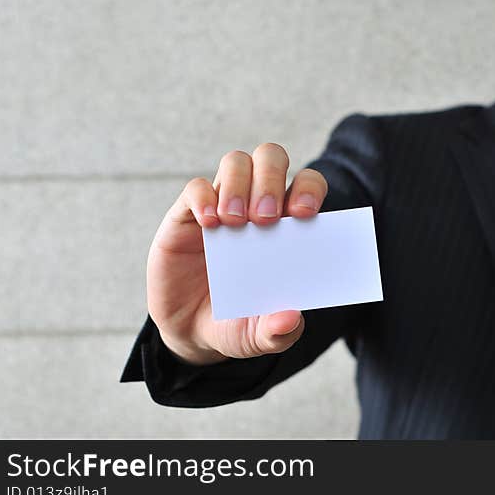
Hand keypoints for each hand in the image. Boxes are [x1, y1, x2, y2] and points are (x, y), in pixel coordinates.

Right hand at [146, 143, 327, 364]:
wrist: (192, 333)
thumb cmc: (237, 322)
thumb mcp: (259, 336)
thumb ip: (279, 332)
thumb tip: (291, 319)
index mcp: (288, 225)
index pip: (307, 185)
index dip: (308, 189)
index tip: (304, 214)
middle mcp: (257, 205)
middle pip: (271, 158)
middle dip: (272, 180)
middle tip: (266, 218)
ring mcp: (222, 205)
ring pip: (236, 162)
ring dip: (239, 184)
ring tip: (236, 223)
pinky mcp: (186, 215)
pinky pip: (196, 187)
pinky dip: (204, 197)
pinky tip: (210, 224)